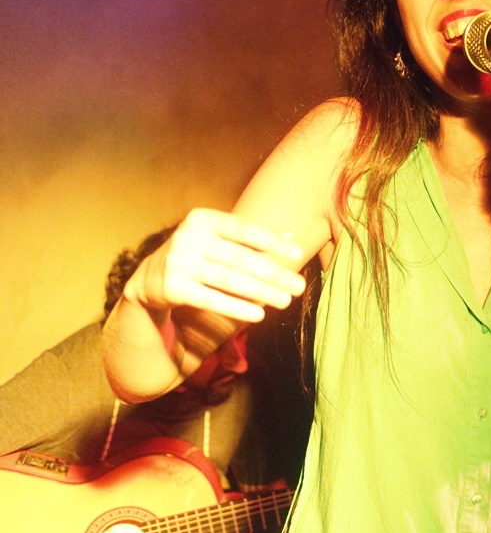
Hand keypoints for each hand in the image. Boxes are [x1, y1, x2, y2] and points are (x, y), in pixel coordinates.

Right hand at [121, 208, 306, 323]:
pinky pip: (211, 299)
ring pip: (228, 280)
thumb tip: (292, 236)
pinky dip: (237, 307)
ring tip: (285, 301)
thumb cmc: (197, 254)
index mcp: (203, 219)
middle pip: (240, 258)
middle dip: (273, 273)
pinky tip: (259, 314)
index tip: (298, 254)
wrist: (149, 278)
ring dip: (261, 292)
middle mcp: (188, 237)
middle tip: (299, 287)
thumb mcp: (219, 240)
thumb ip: (252, 239)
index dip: (271, 241)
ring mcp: (178, 262)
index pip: (244, 229)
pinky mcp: (172, 287)